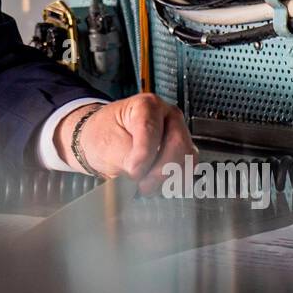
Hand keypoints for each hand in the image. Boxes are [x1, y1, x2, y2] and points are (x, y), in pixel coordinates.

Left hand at [54, 93, 196, 193]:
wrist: (105, 139)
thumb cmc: (104, 136)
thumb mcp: (107, 146)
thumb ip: (125, 160)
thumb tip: (139, 177)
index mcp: (147, 105)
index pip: (152, 130)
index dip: (143, 156)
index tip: (133, 172)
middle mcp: (169, 116)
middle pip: (177, 145)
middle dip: (159, 171)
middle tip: (141, 186)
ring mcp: (179, 134)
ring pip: (186, 160)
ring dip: (168, 180)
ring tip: (145, 187)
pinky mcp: (182, 153)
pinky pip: (187, 170)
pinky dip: (173, 183)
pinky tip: (156, 187)